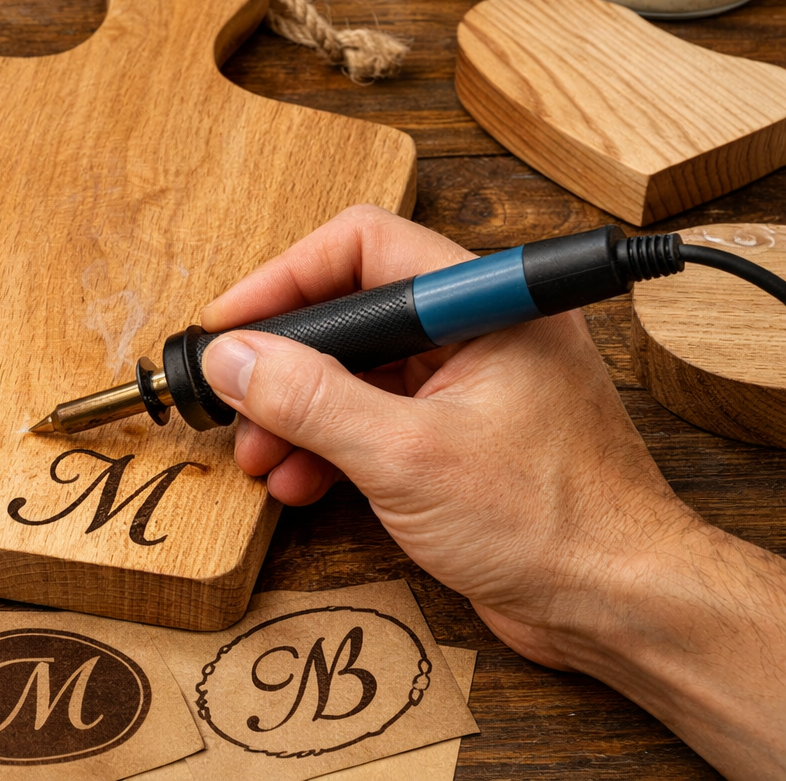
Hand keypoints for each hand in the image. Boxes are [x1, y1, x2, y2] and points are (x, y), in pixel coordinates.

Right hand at [199, 205, 785, 779]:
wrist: (618, 607)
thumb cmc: (553, 525)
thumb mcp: (407, 458)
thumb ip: (311, 400)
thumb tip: (234, 358)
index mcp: (488, 305)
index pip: (365, 245)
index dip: (287, 277)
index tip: (233, 321)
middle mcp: (481, 331)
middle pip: (353, 310)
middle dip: (286, 359)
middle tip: (236, 397)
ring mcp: (470, 384)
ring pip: (357, 370)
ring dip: (298, 409)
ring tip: (260, 454)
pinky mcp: (460, 435)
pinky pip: (375, 416)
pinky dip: (329, 443)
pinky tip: (300, 479)